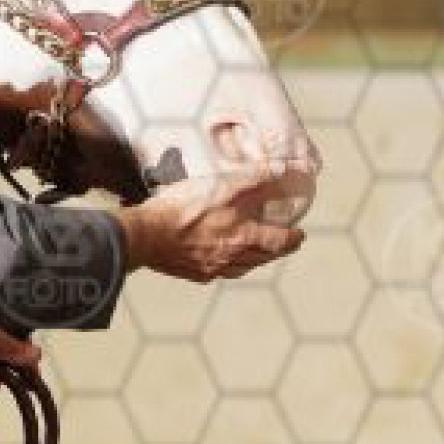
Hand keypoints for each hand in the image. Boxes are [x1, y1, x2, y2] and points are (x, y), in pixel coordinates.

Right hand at [116, 171, 304, 281]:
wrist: (145, 235)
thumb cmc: (182, 209)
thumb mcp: (221, 185)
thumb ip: (253, 179)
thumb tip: (280, 172)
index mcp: (242, 238)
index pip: (277, 241)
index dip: (291, 238)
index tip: (299, 235)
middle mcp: (230, 258)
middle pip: (261, 258)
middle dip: (275, 251)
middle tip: (282, 244)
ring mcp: (210, 268)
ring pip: (241, 267)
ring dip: (253, 260)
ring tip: (255, 252)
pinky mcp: (191, 272)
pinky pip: (216, 272)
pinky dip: (225, 265)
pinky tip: (219, 259)